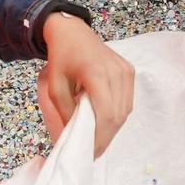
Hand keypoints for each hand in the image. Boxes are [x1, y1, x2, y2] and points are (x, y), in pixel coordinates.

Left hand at [37, 14, 133, 156]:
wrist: (72, 32)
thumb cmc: (61, 58)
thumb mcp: (55, 87)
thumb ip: (65, 113)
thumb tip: (73, 137)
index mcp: (97, 73)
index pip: (106, 114)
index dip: (100, 137)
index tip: (90, 153)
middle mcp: (116, 71)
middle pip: (118, 115)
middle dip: (106, 137)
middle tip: (94, 151)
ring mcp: (126, 70)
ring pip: (126, 110)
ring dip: (113, 128)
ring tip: (99, 139)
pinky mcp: (129, 70)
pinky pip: (128, 100)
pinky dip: (118, 114)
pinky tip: (106, 121)